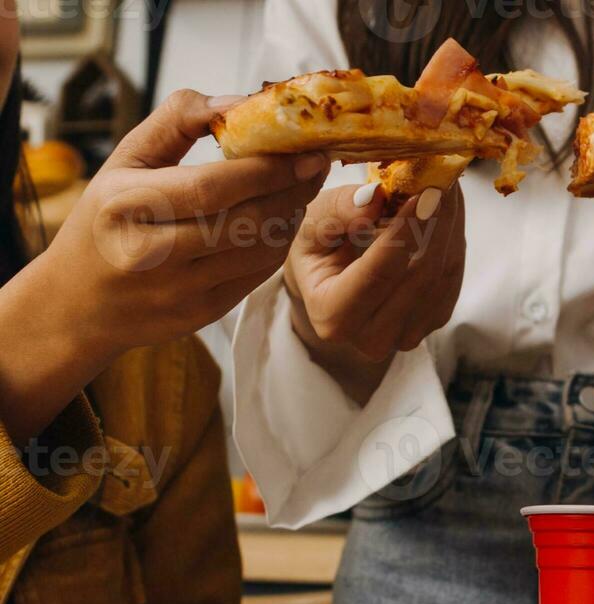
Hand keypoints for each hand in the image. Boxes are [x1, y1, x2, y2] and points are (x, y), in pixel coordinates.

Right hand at [0, 89, 324, 439]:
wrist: (78, 302)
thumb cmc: (106, 219)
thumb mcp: (124, 161)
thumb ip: (177, 122)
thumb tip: (237, 101)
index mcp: (126, 205)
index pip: (212, 186)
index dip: (267, 169)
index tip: (303, 150)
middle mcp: (151, 253)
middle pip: (245, 219)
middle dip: (292, 189)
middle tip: (316, 165)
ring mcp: (178, 289)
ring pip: (260, 250)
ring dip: (291, 216)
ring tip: (300, 190)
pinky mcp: (202, 313)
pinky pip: (257, 275)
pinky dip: (278, 245)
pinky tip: (281, 221)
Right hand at [284, 182, 464, 402]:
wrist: (329, 280)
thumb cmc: (316, 248)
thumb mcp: (313, 222)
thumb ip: (339, 210)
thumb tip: (375, 198)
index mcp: (333, 316)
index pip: (378, 275)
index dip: (403, 233)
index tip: (421, 194)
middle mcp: (372, 339)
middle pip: (419, 278)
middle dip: (435, 224)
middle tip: (443, 179)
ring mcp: (406, 336)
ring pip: (443, 277)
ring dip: (450, 228)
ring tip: (447, 186)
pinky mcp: (432, 323)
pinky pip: (453, 280)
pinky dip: (453, 241)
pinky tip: (448, 211)